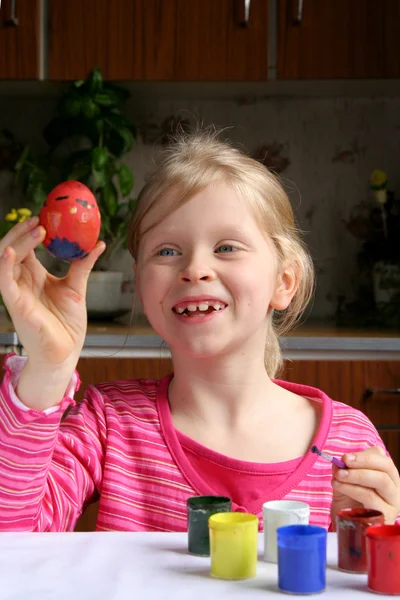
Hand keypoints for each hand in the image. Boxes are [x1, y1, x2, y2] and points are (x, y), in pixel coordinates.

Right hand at [0, 216, 104, 368]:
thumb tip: (99, 243)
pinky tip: (11, 251)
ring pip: (6, 259)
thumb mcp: (76, 287)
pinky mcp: (15, 304)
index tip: (45, 215)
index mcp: (34, 275)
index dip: (31, 230)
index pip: (26, 246)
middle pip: (14, 248)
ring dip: (18, 241)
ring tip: (35, 229)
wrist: (65, 351)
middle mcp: (22, 280)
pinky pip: (4, 280)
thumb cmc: (67, 323)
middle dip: (23, 231)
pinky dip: (5, 264)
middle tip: (39, 218)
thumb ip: (82, 264)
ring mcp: (16, 291)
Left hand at [331, 446, 399, 523]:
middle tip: (343, 461)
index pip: (383, 460)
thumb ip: (345, 470)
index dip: (364, 456)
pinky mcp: (387, 516)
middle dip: (363, 461)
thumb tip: (339, 462)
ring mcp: (393, 503)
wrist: (348, 527)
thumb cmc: (350, 502)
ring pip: (381, 480)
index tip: (345, 457)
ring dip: (357, 475)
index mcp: (388, 476)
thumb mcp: (347, 482)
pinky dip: (353, 489)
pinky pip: (372, 498)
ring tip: (338, 475)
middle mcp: (395, 489)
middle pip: (386, 467)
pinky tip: (338, 486)